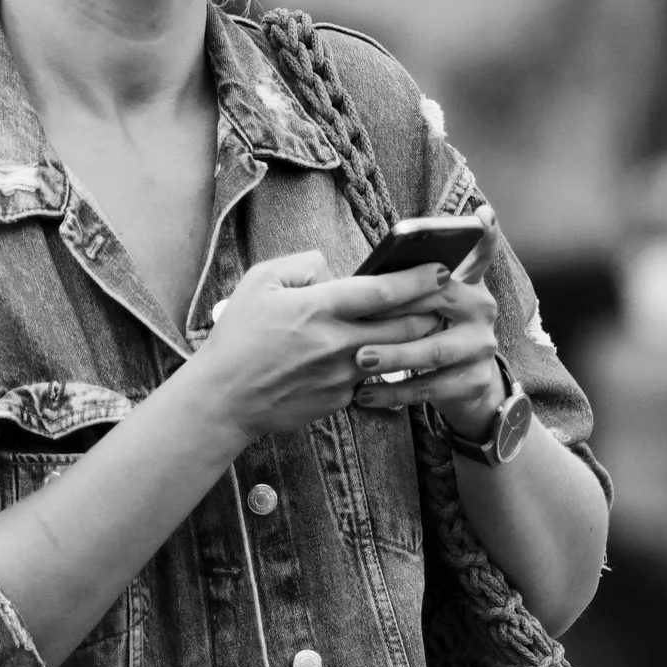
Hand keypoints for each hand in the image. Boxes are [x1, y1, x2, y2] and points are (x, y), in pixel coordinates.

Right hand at [192, 251, 447, 445]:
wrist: (222, 399)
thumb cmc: (237, 336)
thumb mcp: (259, 281)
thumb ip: (303, 265)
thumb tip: (335, 269)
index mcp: (319, 308)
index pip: (384, 291)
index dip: (419, 279)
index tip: (442, 269)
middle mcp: (338, 344)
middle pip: (405, 327)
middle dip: (430, 311)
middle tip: (444, 299)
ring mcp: (342, 377)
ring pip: (394, 355)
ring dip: (412, 340)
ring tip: (421, 325)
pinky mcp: (339, 402)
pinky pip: (368, 379)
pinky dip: (377, 365)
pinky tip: (374, 357)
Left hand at [350, 205, 506, 438]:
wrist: (464, 391)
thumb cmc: (428, 335)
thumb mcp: (423, 308)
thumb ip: (407, 287)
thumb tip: (362, 276)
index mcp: (467, 283)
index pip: (480, 252)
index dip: (485, 234)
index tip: (481, 215)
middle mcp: (481, 309)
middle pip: (440, 298)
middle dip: (396, 308)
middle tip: (358, 314)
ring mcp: (482, 346)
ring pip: (434, 348)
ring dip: (394, 355)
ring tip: (361, 358)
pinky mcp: (475, 381)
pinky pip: (430, 387)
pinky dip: (394, 391)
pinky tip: (365, 394)